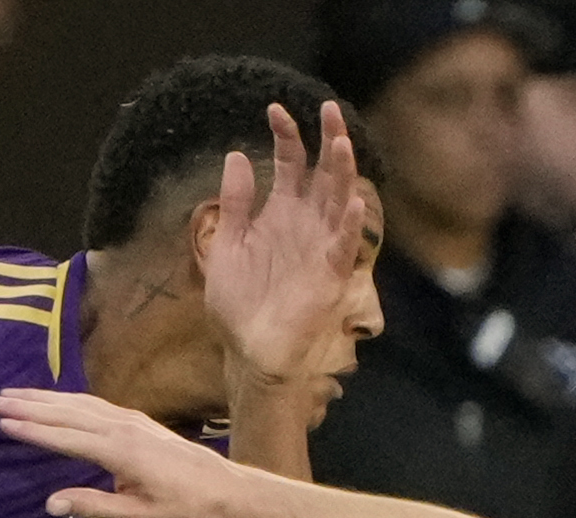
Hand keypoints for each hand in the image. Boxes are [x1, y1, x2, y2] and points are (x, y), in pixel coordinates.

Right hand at [0, 388, 248, 517]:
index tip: (3, 422)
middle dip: (28, 405)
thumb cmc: (180, 507)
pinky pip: (92, 403)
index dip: (33, 430)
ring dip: (43, 397)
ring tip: (11, 393)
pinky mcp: (135, 418)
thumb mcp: (136, 517)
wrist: (221, 486)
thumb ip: (92, 507)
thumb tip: (50, 503)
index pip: (66, 437)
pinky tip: (51, 399)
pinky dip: (66, 399)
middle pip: (66, 412)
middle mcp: (122, 428)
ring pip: (78, 402)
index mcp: (120, 452)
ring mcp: (129, 419)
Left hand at [201, 102, 368, 398]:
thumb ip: (234, 203)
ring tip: (341, 142)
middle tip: (327, 107)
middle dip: (327, 140)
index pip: (291, 163)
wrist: (248, 352)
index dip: (286, 135)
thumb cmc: (239, 304)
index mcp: (281, 212)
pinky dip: (348, 227)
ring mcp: (321, 247)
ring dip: (342, 172)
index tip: (275, 109)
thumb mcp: (226, 246)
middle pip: (323, 172)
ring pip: (339, 201)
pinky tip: (350, 204)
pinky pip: (343, 247)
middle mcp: (306, 223)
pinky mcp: (330, 276)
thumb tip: (235, 154)